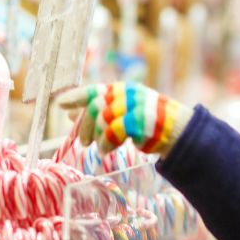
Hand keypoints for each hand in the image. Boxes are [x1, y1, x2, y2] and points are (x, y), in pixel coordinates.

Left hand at [58, 82, 192, 154]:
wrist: (179, 132)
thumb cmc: (149, 123)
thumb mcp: (124, 112)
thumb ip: (101, 112)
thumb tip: (70, 115)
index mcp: (123, 89)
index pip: (95, 90)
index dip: (76, 97)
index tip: (60, 105)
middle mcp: (128, 95)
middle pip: (95, 106)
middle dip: (85, 124)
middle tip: (82, 141)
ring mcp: (135, 107)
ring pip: (103, 119)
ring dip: (96, 137)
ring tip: (98, 148)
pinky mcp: (140, 122)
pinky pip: (113, 133)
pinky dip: (106, 143)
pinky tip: (105, 150)